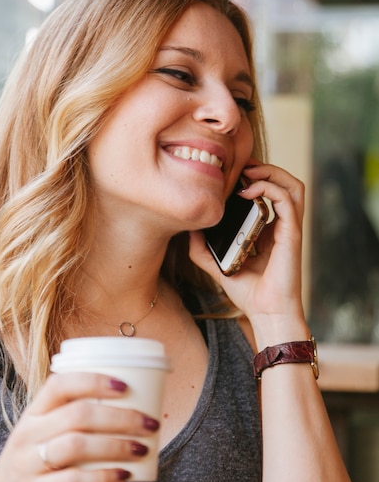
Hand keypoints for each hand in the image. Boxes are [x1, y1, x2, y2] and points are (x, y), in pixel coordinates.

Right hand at [0, 372, 159, 481]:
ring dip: (117, 444)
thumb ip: (71, 418)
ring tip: (143, 448)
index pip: (60, 384)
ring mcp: (28, 463)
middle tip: (150, 422)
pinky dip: (103, 477)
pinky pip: (73, 481)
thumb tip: (128, 406)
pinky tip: (125, 475)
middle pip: (79, 414)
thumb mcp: (42, 434)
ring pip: (77, 445)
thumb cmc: (32, 464)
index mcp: (33, 413)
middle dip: (120, 416)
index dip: (94, 380)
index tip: (125, 386)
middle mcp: (29, 433)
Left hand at [189, 163, 308, 345]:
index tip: (230, 174)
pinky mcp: (292, 234)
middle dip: (264, 168)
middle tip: (239, 167)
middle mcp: (282, 225)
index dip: (254, 177)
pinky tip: (248, 191)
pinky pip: (287, 199)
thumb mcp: (218, 266)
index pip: (270, 192)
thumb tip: (187, 230)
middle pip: (285, 182)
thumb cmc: (248, 292)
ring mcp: (290, 228)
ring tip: (247, 174)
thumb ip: (202, 249)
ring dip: (271, 172)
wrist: (265, 313)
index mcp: (269, 229)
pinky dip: (269, 188)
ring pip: (293, 185)